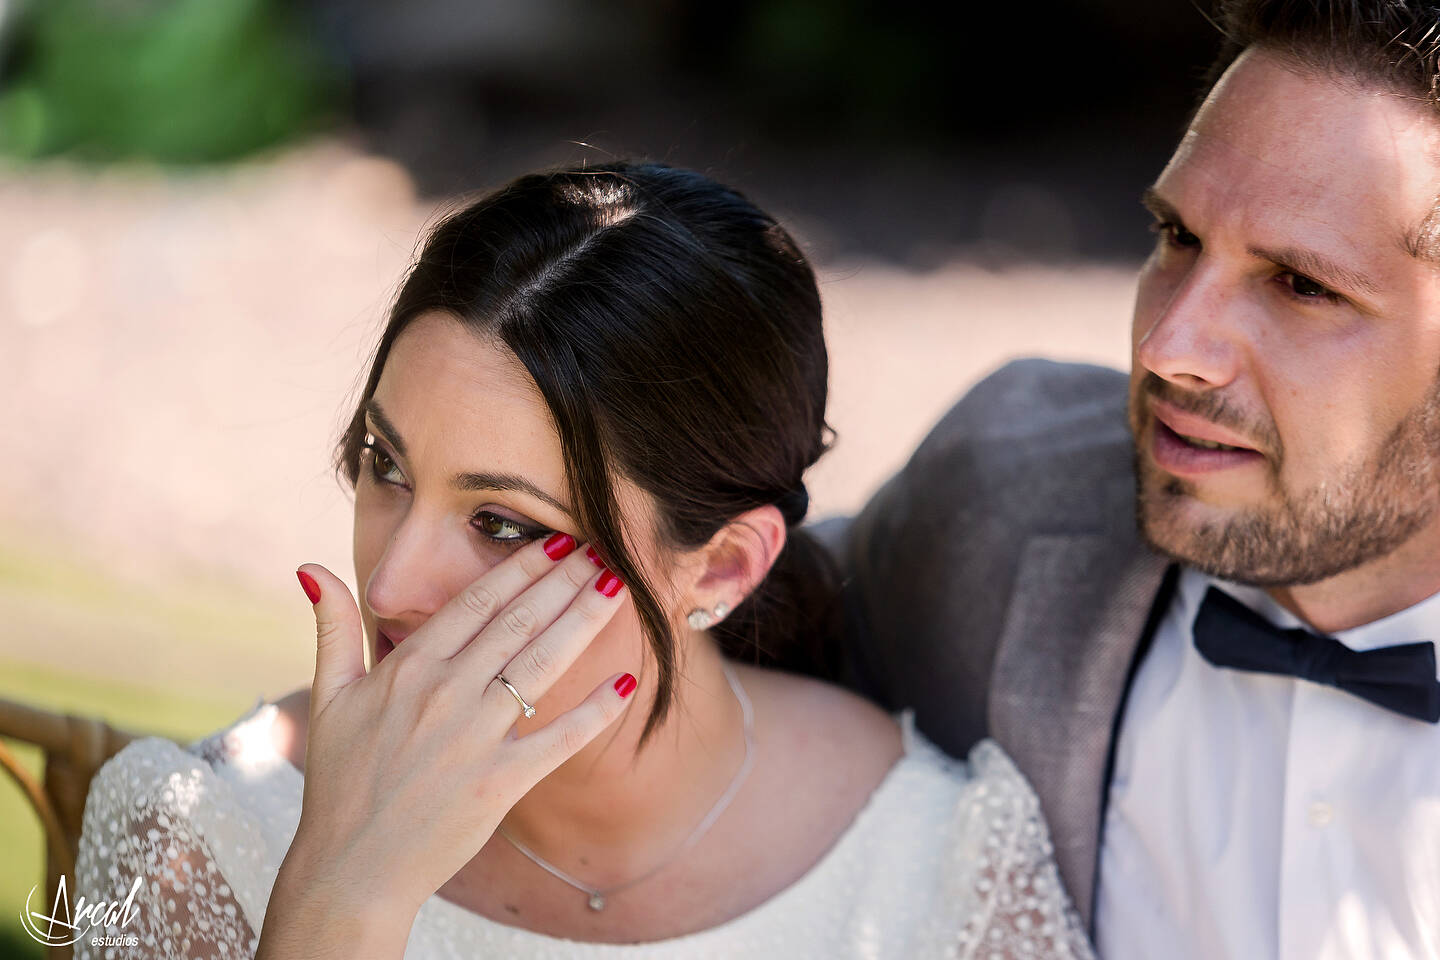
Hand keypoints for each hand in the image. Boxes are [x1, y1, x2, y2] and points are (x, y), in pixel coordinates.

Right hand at [280, 535, 634, 921]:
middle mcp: (447, 693)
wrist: (351, 868)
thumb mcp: (328, 698)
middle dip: (565, 580)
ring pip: (544, 664)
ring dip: (584, 621)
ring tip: (617, 589)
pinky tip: (627, 682)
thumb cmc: (340, 782)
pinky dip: (596, 710)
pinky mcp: (502, 781)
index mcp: (409, 668)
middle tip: (602, 549)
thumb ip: (332, 628)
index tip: (555, 540)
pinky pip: (560, 737)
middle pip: (519, 621)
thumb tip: (312, 568)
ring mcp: (476, 737)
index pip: (477, 601)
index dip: (522, 567)